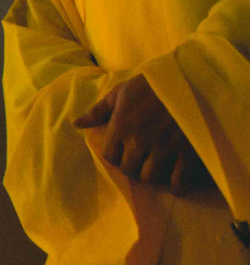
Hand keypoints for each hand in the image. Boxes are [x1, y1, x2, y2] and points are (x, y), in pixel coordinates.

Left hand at [75, 74, 211, 193]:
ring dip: (150, 176)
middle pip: (129, 170)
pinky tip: (174, 181)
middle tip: (140, 162)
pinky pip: (179, 181)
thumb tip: (76, 124)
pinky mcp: (187, 151)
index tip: (123, 152)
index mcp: (120, 127)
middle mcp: (139, 141)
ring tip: (155, 169)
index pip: (109, 157)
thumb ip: (97, 111)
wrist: (186, 78)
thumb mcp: (119, 93)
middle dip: (132, 167)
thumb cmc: (149, 85)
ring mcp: (164, 147)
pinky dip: (176, 186)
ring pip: (150, 177)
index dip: (115, 157)